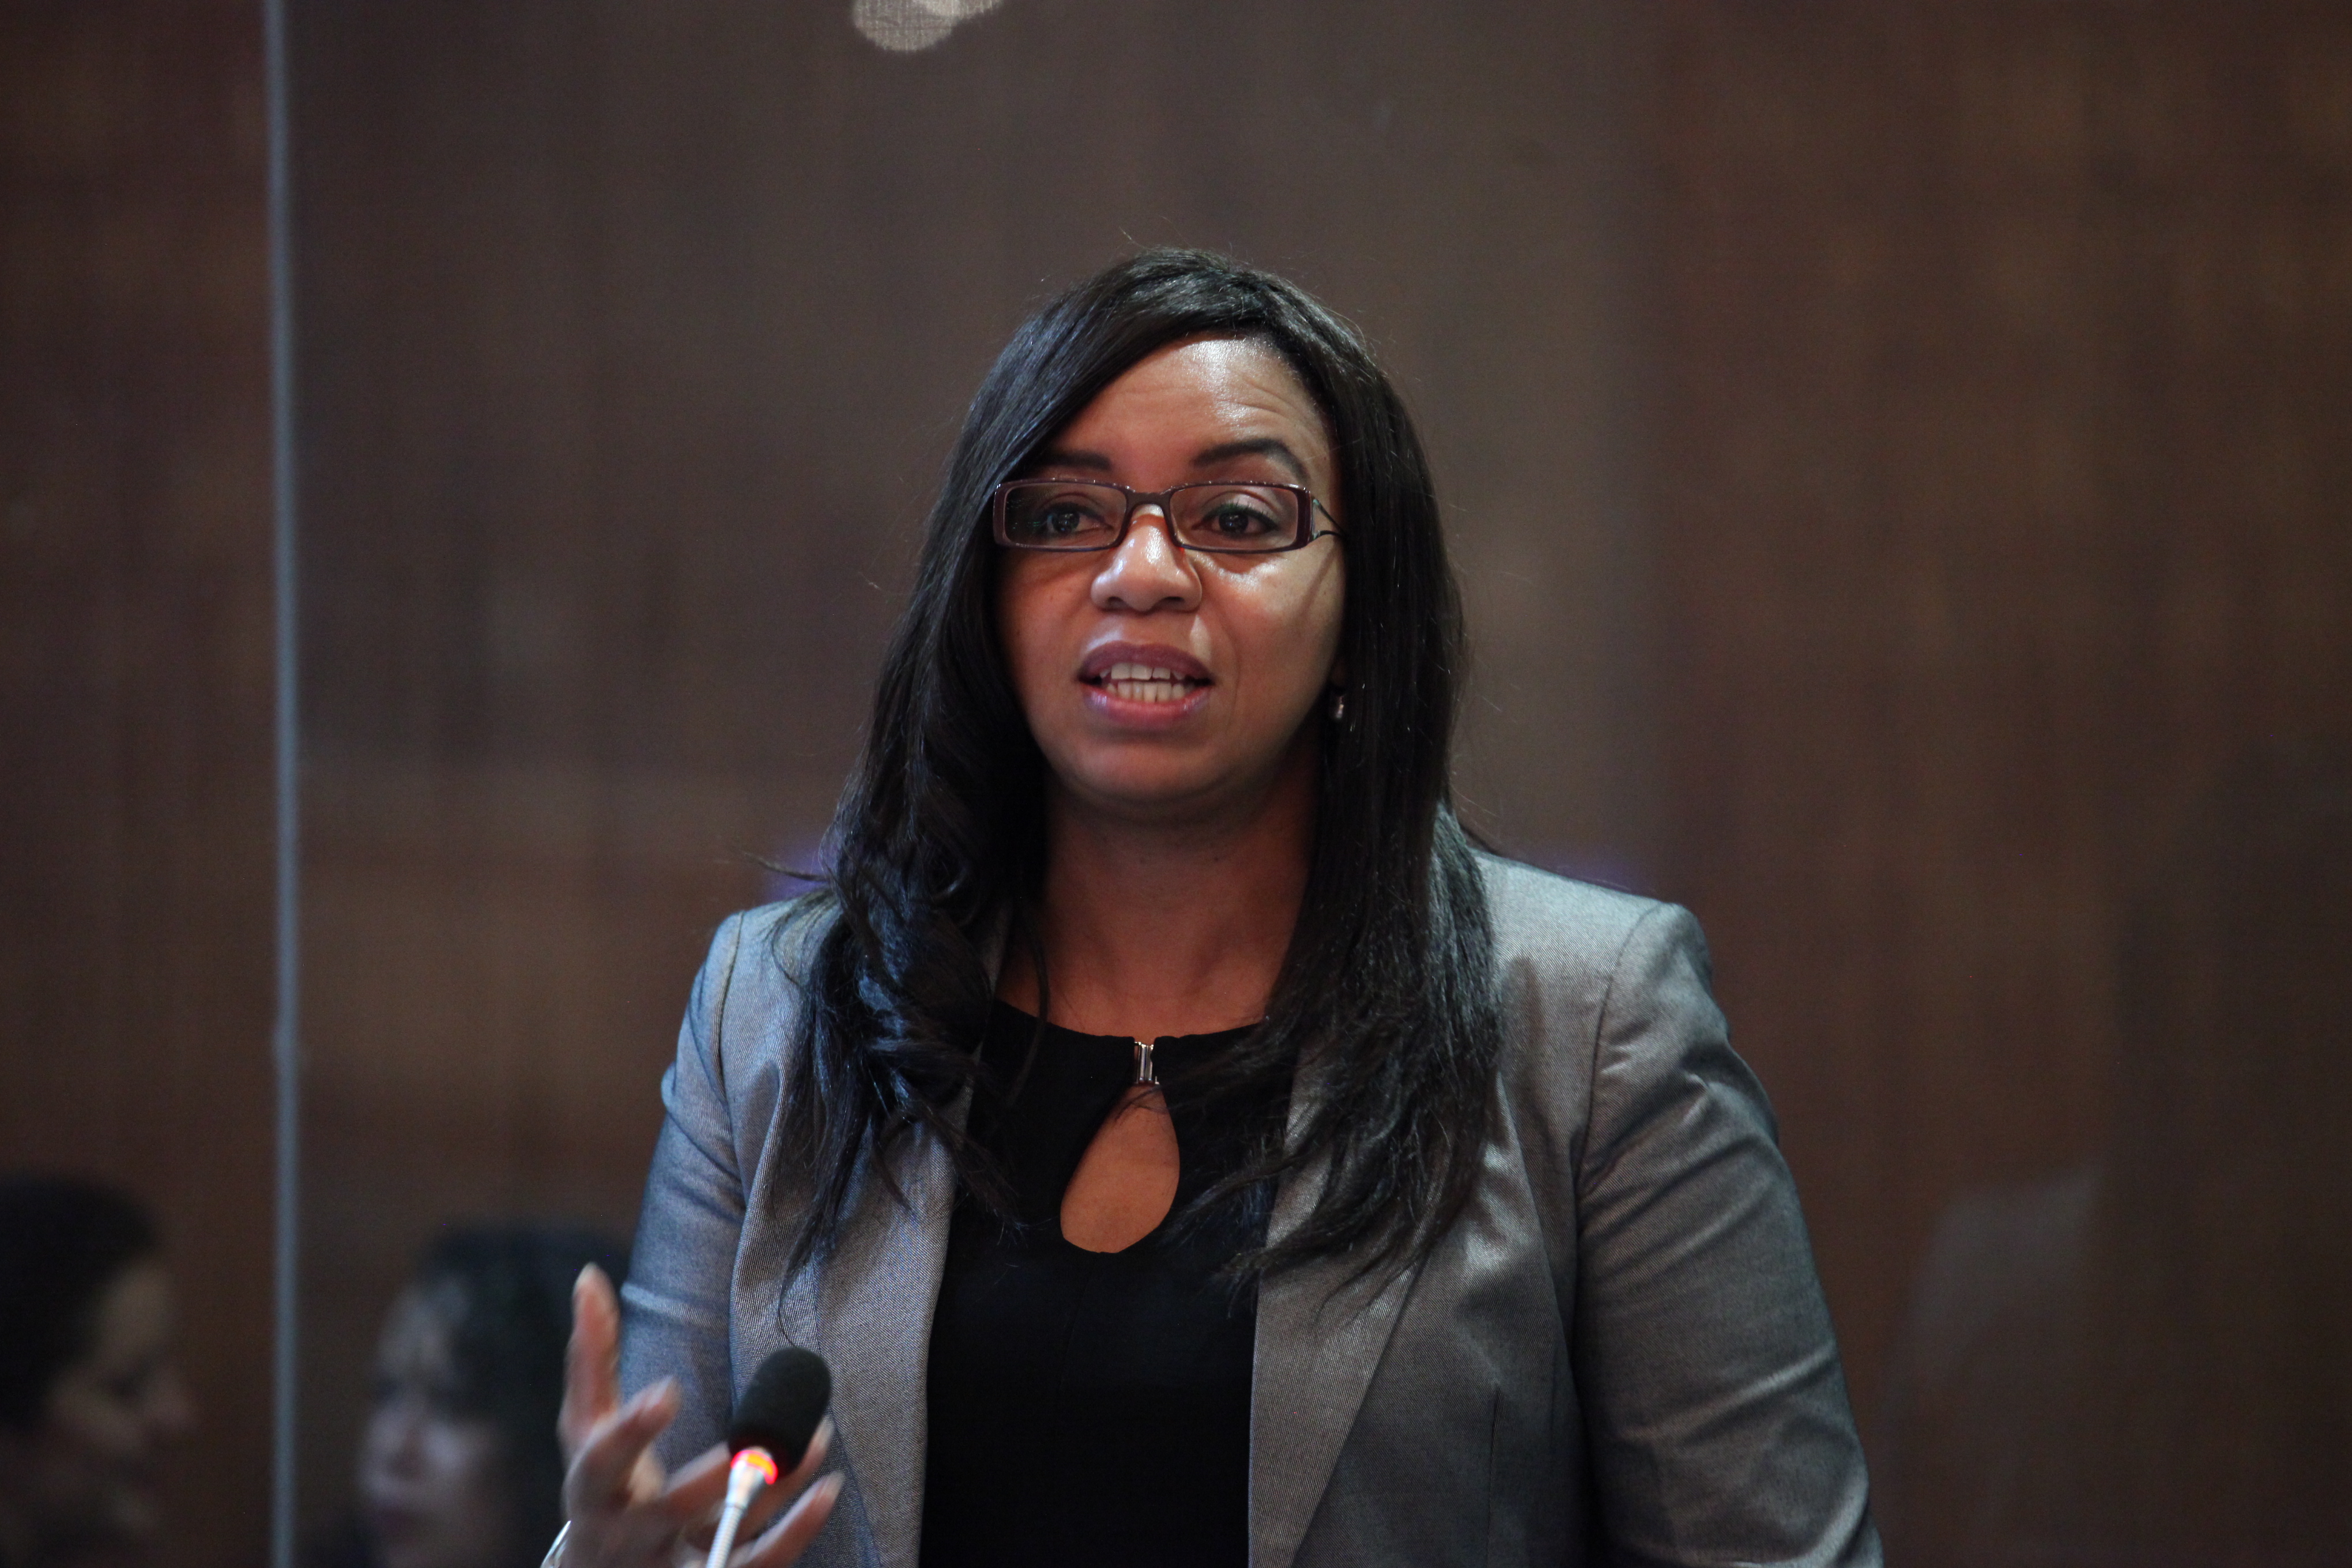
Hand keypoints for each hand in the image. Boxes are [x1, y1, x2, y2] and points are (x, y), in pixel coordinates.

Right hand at [557, 1265, 840, 1566]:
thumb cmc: (601, 1481)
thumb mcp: (586, 1425)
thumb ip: (592, 1356)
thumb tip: (589, 1277)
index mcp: (592, 1489)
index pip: (603, 1462)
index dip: (631, 1431)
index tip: (667, 1392)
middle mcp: (629, 1534)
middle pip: (666, 1514)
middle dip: (706, 1481)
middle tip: (746, 1447)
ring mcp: (671, 1564)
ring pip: (723, 1538)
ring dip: (774, 1495)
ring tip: (814, 1442)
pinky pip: (757, 1565)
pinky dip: (796, 1533)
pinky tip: (827, 1488)